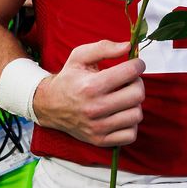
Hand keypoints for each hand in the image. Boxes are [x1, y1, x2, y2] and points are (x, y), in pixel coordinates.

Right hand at [30, 40, 144, 147]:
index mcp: (91, 86)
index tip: (135, 64)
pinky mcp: (100, 140)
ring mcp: (98, 127)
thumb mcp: (79, 57)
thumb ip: (104, 47)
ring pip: (137, 115)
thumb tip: (128, 46)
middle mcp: (95, 108)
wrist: (48, 106)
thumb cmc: (68, 79)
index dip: (138, 64)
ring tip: (123, 98)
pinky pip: (130, 135)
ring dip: (134, 104)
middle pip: (138, 94)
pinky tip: (121, 114)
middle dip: (137, 83)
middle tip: (129, 81)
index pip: (130, 72)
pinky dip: (130, 124)